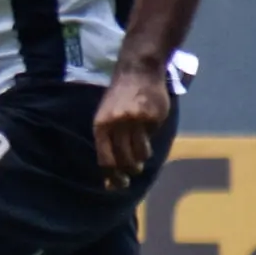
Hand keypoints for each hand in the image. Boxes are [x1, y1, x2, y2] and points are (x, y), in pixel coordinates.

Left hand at [93, 66, 169, 189]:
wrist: (137, 70)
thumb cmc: (118, 97)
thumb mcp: (105, 116)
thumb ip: (107, 143)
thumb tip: (111, 177)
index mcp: (101, 125)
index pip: (106, 160)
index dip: (112, 176)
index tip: (118, 184)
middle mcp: (118, 124)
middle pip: (125, 160)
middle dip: (130, 169)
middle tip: (134, 169)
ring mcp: (137, 120)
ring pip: (142, 153)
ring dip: (143, 156)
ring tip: (142, 148)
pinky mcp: (154, 117)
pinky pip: (153, 137)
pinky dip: (151, 136)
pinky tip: (148, 123)